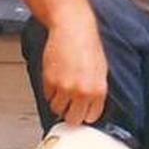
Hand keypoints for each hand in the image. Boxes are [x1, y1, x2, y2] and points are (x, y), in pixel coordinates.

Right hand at [42, 10, 108, 125]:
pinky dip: (50, 92)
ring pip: (57, 109)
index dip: (85, 113)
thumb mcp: (101, 71)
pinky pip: (47, 97)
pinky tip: (57, 80)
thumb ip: (96, 91)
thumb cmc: (88, 45)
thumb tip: (90, 105)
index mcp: (98, 90)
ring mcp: (65, 88)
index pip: (91, 117)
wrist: (73, 29)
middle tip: (70, 105)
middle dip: (71, 113)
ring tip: (63, 89)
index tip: (82, 111)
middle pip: (73, 119)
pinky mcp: (49, 82)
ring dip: (59, 102)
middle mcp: (82, 92)